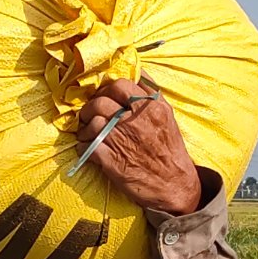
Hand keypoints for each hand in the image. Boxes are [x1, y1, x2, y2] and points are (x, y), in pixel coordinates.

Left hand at [74, 78, 207, 215]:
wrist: (174, 187)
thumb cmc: (170, 151)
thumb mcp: (167, 116)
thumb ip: (151, 94)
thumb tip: (136, 71)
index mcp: (150, 108)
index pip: (120, 84)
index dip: (107, 89)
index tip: (105, 96)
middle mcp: (135, 121)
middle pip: (100, 102)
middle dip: (90, 107)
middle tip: (90, 114)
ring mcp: (121, 140)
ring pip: (91, 122)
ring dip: (84, 127)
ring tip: (87, 133)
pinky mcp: (111, 161)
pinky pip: (87, 146)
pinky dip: (83, 146)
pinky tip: (87, 148)